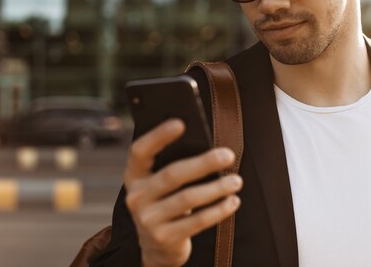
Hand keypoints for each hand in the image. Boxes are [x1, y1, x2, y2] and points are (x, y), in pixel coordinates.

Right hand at [123, 119, 241, 266]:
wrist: (157, 247)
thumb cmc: (166, 202)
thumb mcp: (159, 185)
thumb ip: (172, 166)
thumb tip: (207, 148)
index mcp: (134, 176)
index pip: (140, 151)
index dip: (158, 136)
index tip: (181, 123)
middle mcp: (136, 197)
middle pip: (172, 175)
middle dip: (203, 163)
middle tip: (228, 155)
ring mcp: (148, 220)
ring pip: (188, 198)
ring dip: (217, 188)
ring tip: (236, 181)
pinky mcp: (165, 239)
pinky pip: (197, 221)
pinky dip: (219, 210)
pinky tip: (233, 201)